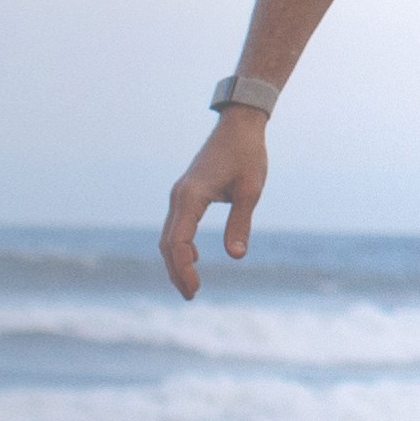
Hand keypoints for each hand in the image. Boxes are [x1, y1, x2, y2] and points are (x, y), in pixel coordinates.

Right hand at [158, 109, 272, 301]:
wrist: (239, 125)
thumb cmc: (248, 154)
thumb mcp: (251, 190)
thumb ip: (241, 223)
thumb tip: (236, 257)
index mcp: (192, 196)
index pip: (179, 242)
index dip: (184, 269)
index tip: (195, 290)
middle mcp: (180, 196)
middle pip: (168, 243)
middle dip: (176, 271)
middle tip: (191, 296)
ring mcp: (180, 193)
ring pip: (170, 235)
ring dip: (176, 260)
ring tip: (190, 285)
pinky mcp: (186, 193)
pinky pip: (177, 225)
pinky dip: (180, 245)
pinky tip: (195, 257)